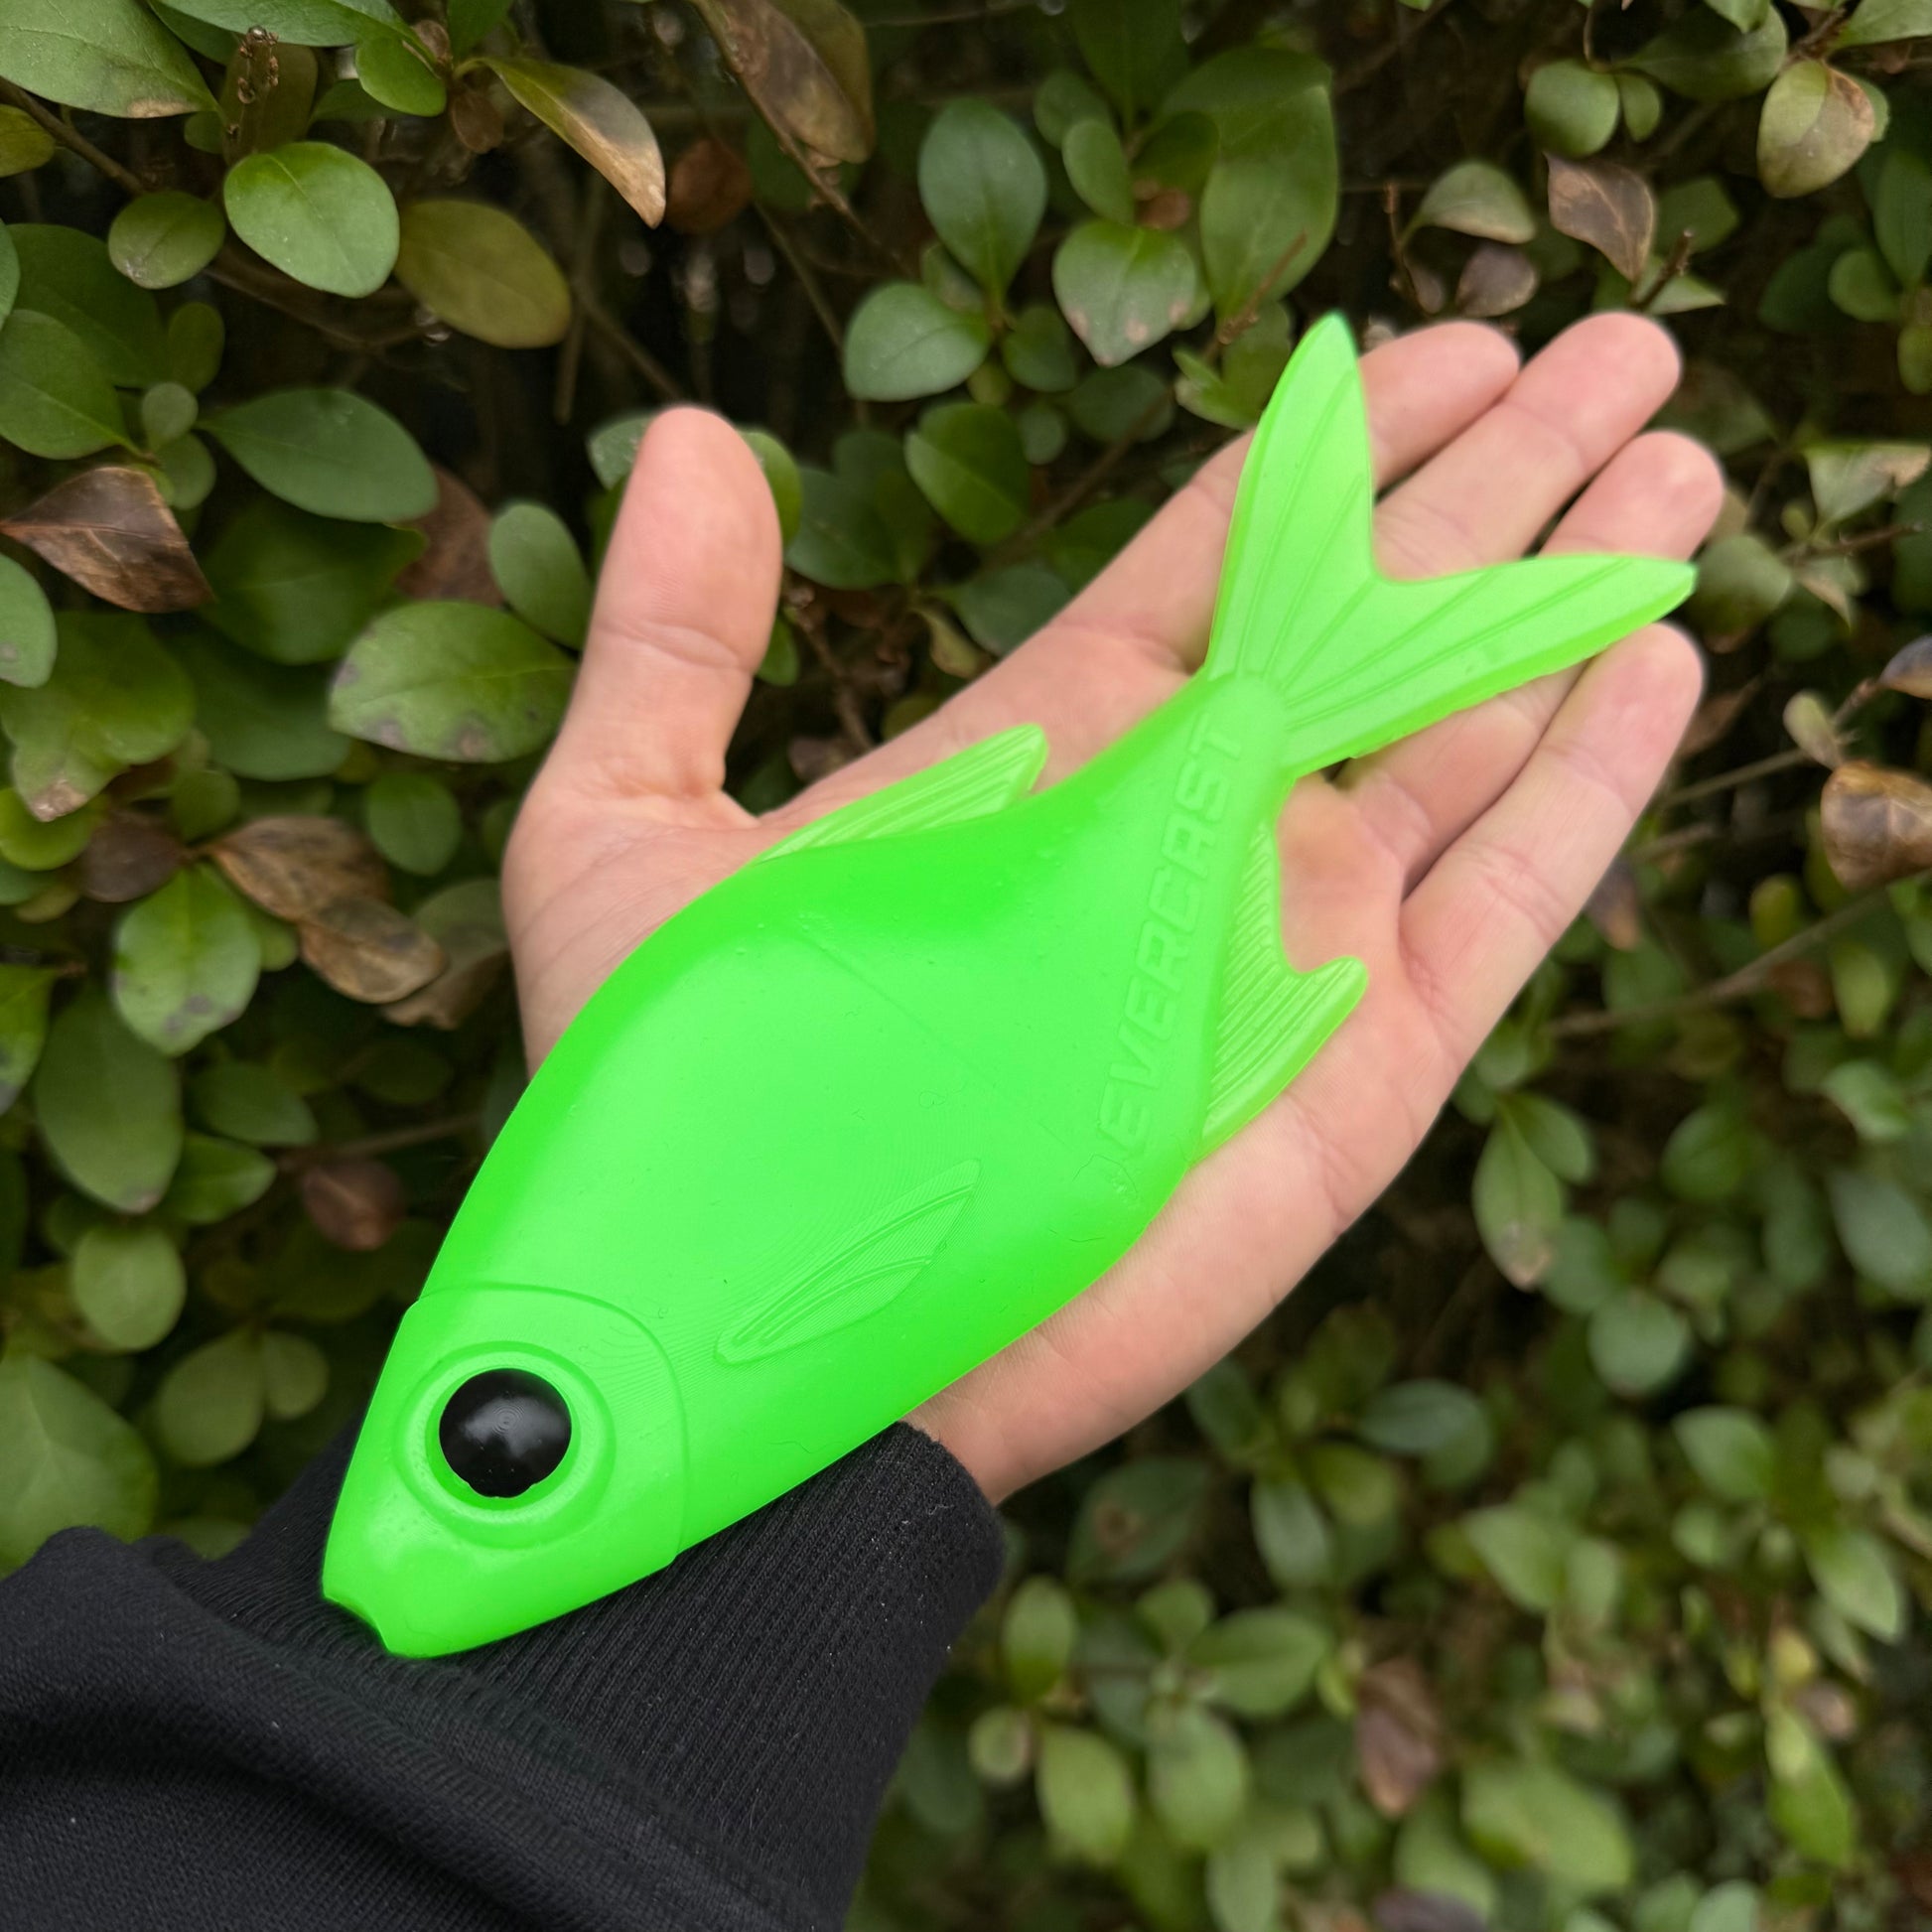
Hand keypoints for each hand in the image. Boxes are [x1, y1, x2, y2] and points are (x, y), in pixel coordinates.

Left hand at [503, 315, 1722, 1502]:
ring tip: (1681, 457)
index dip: (1332, 447)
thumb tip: (686, 438)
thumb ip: (673, 638)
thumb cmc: (669, 1109)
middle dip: (1498, 480)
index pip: (1223, 560)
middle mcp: (1187, 827)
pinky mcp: (1358, 1064)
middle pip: (1377, 610)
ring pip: (1466, 727)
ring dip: (1574, 593)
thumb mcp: (619, 833)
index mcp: (1051, 756)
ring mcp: (1285, 943)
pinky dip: (1588, 781)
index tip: (1437, 346)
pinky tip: (1662, 660)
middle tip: (1621, 347)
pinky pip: (1505, 898)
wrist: (769, 1351)